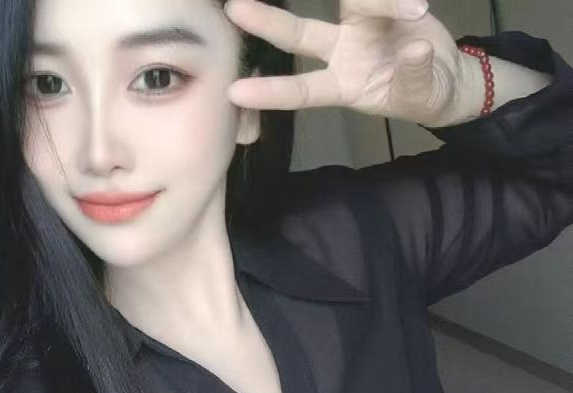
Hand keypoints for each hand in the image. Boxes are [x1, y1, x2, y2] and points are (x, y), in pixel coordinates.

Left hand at [223, 0, 472, 126]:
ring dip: (380, 2)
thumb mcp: (420, 96)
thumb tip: (415, 50)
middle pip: (299, 34)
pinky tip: (414, 5)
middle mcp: (340, 53)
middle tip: (234, 8)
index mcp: (343, 86)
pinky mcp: (376, 4)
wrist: (445, 77)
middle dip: (269, 22)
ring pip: (348, 1)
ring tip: (418, 11)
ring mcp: (356, 25)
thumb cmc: (423, 96)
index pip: (302, 91)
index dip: (271, 92)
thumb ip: (414, 77)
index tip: (235, 93)